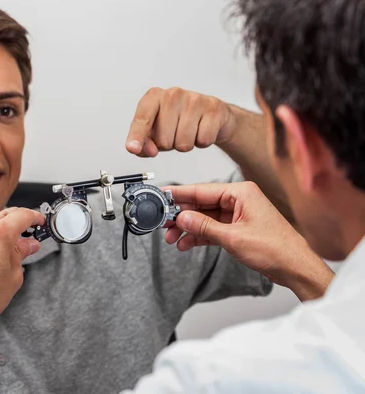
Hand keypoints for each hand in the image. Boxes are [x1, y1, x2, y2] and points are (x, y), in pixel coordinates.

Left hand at [125, 87, 235, 156]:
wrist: (211, 115)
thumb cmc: (178, 122)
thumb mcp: (155, 132)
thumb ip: (145, 143)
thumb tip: (149, 150)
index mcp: (153, 97)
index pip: (142, 118)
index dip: (137, 136)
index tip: (132, 148)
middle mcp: (172, 94)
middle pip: (164, 140)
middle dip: (168, 145)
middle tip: (174, 134)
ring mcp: (194, 99)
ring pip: (184, 143)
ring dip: (185, 145)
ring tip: (188, 132)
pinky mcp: (213, 108)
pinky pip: (203, 141)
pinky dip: (202, 142)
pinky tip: (201, 130)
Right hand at [164, 181, 332, 300]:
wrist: (295, 268)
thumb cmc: (276, 249)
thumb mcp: (233, 238)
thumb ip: (204, 226)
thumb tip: (182, 217)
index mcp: (241, 193)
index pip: (202, 190)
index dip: (180, 194)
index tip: (162, 195)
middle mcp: (239, 200)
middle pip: (201, 204)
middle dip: (181, 215)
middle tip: (163, 223)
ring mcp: (238, 214)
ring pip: (205, 218)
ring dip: (188, 228)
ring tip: (172, 238)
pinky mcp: (238, 228)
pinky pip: (212, 229)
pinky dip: (199, 236)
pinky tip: (186, 244)